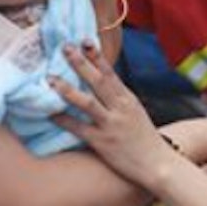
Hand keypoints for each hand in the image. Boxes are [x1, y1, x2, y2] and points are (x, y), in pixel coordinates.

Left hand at [50, 42, 181, 190]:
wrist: (157, 165)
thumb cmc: (143, 138)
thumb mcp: (134, 111)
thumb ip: (117, 97)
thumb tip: (98, 81)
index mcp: (127, 99)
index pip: (110, 72)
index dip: (97, 56)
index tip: (84, 40)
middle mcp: (120, 108)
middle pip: (99, 81)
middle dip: (81, 63)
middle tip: (64, 47)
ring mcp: (111, 125)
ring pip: (87, 103)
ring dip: (68, 90)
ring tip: (50, 79)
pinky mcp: (102, 142)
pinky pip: (79, 128)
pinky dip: (63, 120)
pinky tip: (48, 113)